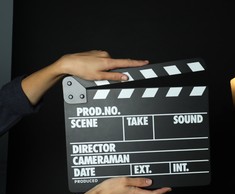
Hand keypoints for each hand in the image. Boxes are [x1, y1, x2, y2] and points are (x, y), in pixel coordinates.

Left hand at [21, 50, 148, 104]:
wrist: (68, 63)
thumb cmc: (82, 70)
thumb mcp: (99, 77)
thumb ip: (114, 77)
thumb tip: (126, 77)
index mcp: (108, 61)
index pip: (126, 63)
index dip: (137, 63)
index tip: (146, 62)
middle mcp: (106, 55)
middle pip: (116, 66)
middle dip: (112, 73)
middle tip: (100, 77)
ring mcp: (101, 54)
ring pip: (108, 65)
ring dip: (105, 70)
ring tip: (92, 74)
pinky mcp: (96, 53)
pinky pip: (102, 62)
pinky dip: (100, 67)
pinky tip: (90, 70)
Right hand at [89, 177, 171, 193]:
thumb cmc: (108, 188)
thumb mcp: (125, 180)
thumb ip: (138, 181)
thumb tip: (150, 182)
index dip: (161, 191)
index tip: (168, 188)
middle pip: (146, 192)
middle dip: (150, 186)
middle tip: (153, 177)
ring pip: (137, 191)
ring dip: (139, 185)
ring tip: (137, 177)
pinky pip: (131, 192)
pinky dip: (132, 187)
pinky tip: (127, 182)